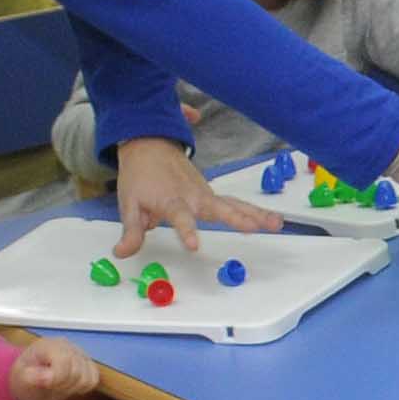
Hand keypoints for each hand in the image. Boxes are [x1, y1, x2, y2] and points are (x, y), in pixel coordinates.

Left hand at [4, 336, 100, 399]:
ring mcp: (80, 354)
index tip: (44, 384)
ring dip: (72, 388)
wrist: (29, 375)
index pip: (64, 361)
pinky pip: (93, 380)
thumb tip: (44, 377)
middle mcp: (68, 346)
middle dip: (62, 385)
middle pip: (77, 373)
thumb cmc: (25, 375)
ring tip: (58, 385)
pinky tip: (68, 385)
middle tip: (49, 385)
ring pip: (87, 378)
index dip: (56, 378)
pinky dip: (82, 387)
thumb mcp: (19, 376)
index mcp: (49, 345)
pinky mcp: (89, 363)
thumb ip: (29, 376)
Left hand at [114, 140, 283, 260]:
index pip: (180, 218)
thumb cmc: (139, 177)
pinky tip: (271, 219)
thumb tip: (121, 254)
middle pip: (219, 208)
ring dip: (256, 214)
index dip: (188, 231)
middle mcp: (193, 196)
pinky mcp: (211, 194)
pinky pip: (235, 202)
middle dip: (238, 218)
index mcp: (171, 200)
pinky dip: (253, 210)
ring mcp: (205, 194)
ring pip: (234, 204)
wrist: (149, 145)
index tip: (195, 245)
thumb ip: (131, 231)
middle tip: (255, 228)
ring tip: (277, 224)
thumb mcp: (128, 204)